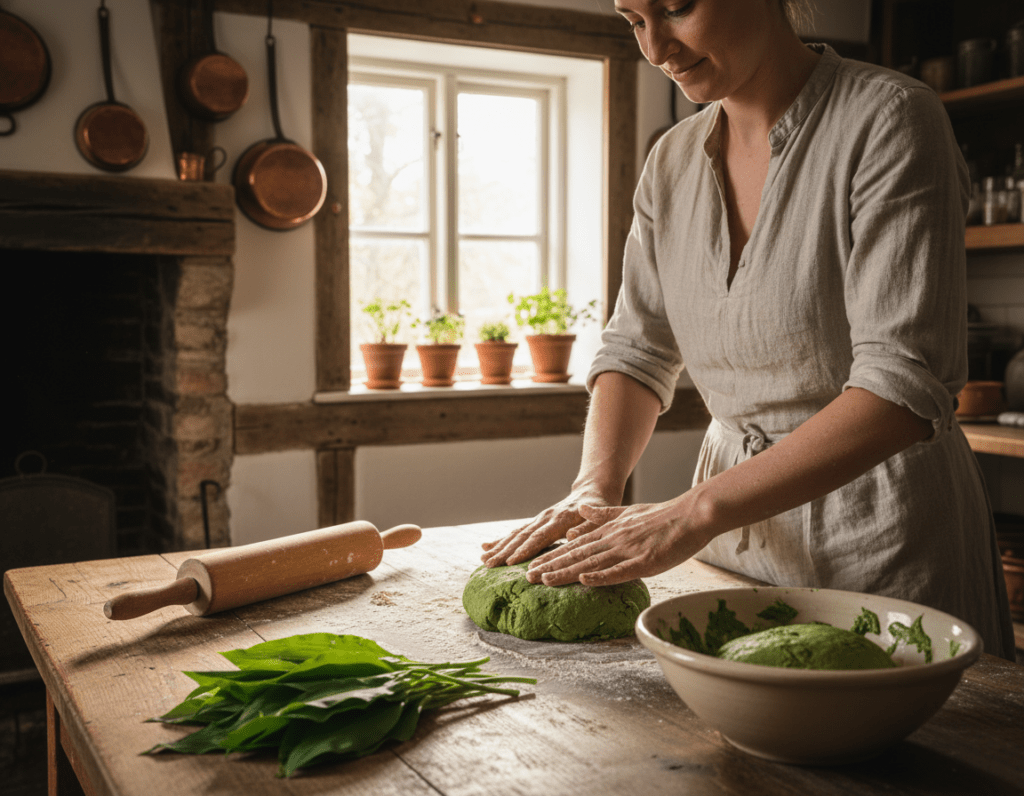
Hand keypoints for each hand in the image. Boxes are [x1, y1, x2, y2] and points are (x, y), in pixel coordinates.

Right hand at [480, 491, 613, 567]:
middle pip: (522, 536)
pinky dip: (501, 540)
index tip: (510, 562)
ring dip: (499, 547)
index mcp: (560, 520)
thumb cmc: (600, 510)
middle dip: (504, 551)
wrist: (593, 492)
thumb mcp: (601, 517)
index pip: (540, 537)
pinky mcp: (536, 522)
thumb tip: (570, 536)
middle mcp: (546, 518)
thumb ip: (587, 527)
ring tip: (483, 559)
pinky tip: (486, 547)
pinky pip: (517, 532)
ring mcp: (539, 519)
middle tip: (489, 565)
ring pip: (516, 534)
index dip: (525, 550)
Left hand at [524, 498, 713, 586]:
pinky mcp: (645, 561)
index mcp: (609, 531)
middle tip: (526, 577)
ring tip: (544, 580)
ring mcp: (628, 550)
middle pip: (576, 555)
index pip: (574, 546)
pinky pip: (620, 570)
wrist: (692, 513)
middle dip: (550, 566)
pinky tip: (584, 580)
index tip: (532, 565)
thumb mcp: (628, 512)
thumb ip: (603, 514)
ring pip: (592, 563)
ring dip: (567, 572)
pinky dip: (601, 576)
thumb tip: (581, 509)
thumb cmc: (663, 516)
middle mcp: (613, 539)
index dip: (552, 555)